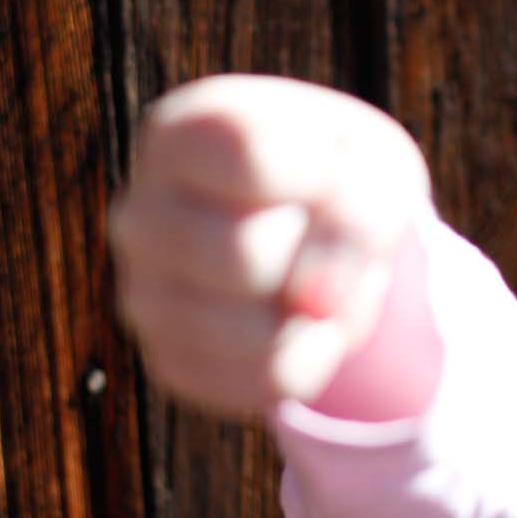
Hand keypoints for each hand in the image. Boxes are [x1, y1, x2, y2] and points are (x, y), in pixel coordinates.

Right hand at [106, 73, 431, 419]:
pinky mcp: (170, 361)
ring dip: (329, 313)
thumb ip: (365, 210)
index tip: (332, 169)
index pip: (250, 158)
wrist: (315, 227)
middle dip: (318, 256)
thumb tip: (317, 306)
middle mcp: (140, 214)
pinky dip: (318, 355)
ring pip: (255, 336)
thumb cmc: (339, 175)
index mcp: (179, 135)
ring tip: (326, 278)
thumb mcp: (376, 162)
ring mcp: (143, 294)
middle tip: (330, 236)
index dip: (324, 176)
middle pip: (246, 258)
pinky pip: (267, 382)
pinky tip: (307, 319)